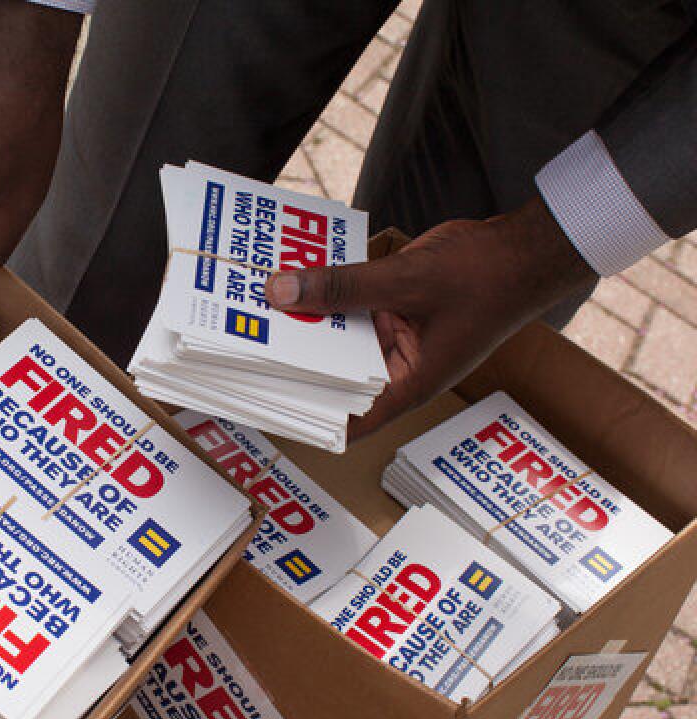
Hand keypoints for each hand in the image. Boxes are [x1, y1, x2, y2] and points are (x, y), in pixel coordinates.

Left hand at [264, 196, 596, 439]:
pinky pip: (352, 306)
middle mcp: (398, 367)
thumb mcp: (406, 280)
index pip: (346, 420)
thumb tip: (280, 291)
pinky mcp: (394, 309)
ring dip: (305, 322)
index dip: (303, 417)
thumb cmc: (487, 278)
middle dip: (292, 360)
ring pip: (338, 338)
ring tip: (252, 309)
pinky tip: (292, 274)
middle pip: (333, 374)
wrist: (528, 248)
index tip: (257, 403)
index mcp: (408, 384)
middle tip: (239, 346)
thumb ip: (343, 286)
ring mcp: (396, 338)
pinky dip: (327, 293)